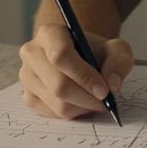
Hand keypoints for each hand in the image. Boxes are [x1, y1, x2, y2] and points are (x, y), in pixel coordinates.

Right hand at [18, 24, 133, 118]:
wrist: (78, 56)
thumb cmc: (94, 51)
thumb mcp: (114, 48)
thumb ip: (119, 61)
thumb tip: (112, 84)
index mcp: (49, 34)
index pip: (61, 56)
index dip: (84, 76)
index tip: (104, 90)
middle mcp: (32, 53)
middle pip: (58, 84)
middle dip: (87, 98)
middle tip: (105, 102)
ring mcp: (27, 77)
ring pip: (56, 103)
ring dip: (82, 108)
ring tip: (96, 101)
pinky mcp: (28, 96)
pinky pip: (51, 114)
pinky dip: (72, 113)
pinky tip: (82, 103)